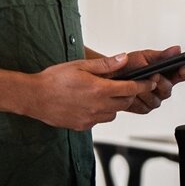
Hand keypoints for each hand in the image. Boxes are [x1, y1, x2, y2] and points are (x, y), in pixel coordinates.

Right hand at [27, 54, 157, 128]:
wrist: (34, 97)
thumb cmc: (54, 80)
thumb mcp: (80, 66)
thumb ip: (105, 65)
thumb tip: (124, 59)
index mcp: (99, 90)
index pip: (131, 89)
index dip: (144, 85)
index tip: (151, 82)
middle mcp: (98, 106)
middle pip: (125, 102)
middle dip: (130, 94)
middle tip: (127, 86)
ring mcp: (91, 118)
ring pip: (114, 113)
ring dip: (115, 104)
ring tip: (103, 94)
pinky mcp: (83, 126)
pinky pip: (99, 120)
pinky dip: (101, 112)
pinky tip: (89, 103)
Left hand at [119, 46, 184, 113]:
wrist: (110, 77)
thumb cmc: (128, 66)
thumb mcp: (145, 57)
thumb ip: (161, 55)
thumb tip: (177, 49)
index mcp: (167, 74)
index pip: (182, 74)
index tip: (183, 67)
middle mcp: (163, 88)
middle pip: (168, 89)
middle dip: (161, 82)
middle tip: (155, 75)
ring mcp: (154, 99)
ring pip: (156, 99)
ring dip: (146, 91)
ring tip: (139, 84)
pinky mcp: (144, 108)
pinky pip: (144, 106)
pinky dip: (137, 100)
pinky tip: (131, 94)